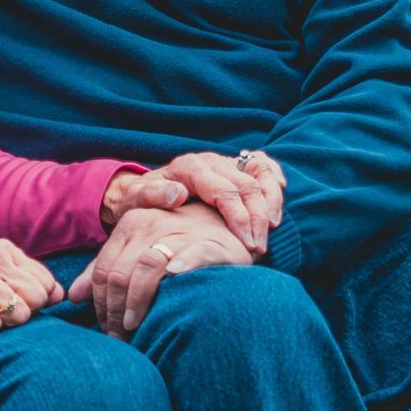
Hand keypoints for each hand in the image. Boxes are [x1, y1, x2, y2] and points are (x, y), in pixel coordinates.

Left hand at [69, 203, 250, 338]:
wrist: (228, 226)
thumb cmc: (179, 243)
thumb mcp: (140, 249)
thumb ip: (108, 269)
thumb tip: (73, 295)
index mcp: (131, 224)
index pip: (103, 270)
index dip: (100, 305)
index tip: (106, 329)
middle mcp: (150, 223)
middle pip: (120, 274)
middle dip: (114, 311)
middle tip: (119, 338)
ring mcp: (179, 232)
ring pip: (146, 267)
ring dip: (136, 302)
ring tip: (134, 328)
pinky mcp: (208, 243)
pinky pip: (189, 256)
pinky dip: (179, 269)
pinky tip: (172, 283)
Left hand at [102, 151, 285, 254]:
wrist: (139, 192)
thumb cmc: (138, 202)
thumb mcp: (135, 200)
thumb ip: (151, 195)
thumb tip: (177, 194)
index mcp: (189, 167)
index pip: (224, 191)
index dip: (239, 217)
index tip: (247, 243)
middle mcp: (210, 161)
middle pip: (246, 185)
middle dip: (258, 218)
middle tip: (260, 248)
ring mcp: (223, 162)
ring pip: (259, 175)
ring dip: (270, 203)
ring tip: (271, 231)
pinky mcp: (233, 167)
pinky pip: (262, 166)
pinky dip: (273, 182)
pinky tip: (275, 206)